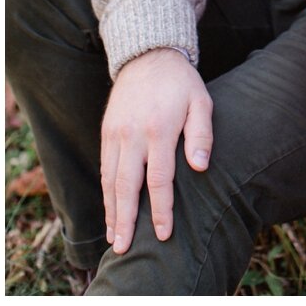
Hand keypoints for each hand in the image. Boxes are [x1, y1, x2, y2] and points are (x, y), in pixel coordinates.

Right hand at [100, 48, 211, 254]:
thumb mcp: (201, 101)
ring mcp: (115, 135)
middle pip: (127, 186)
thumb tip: (200, 168)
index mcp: (159, 129)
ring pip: (110, 181)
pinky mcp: (106, 133)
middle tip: (125, 248)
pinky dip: (106, 192)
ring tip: (115, 237)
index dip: (161, 209)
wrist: (148, 57)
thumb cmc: (181, 83)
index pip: (159, 179)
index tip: (164, 232)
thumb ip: (201, 135)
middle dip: (126, 220)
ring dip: (111, 212)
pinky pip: (104, 168)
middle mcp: (132, 135)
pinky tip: (110, 210)